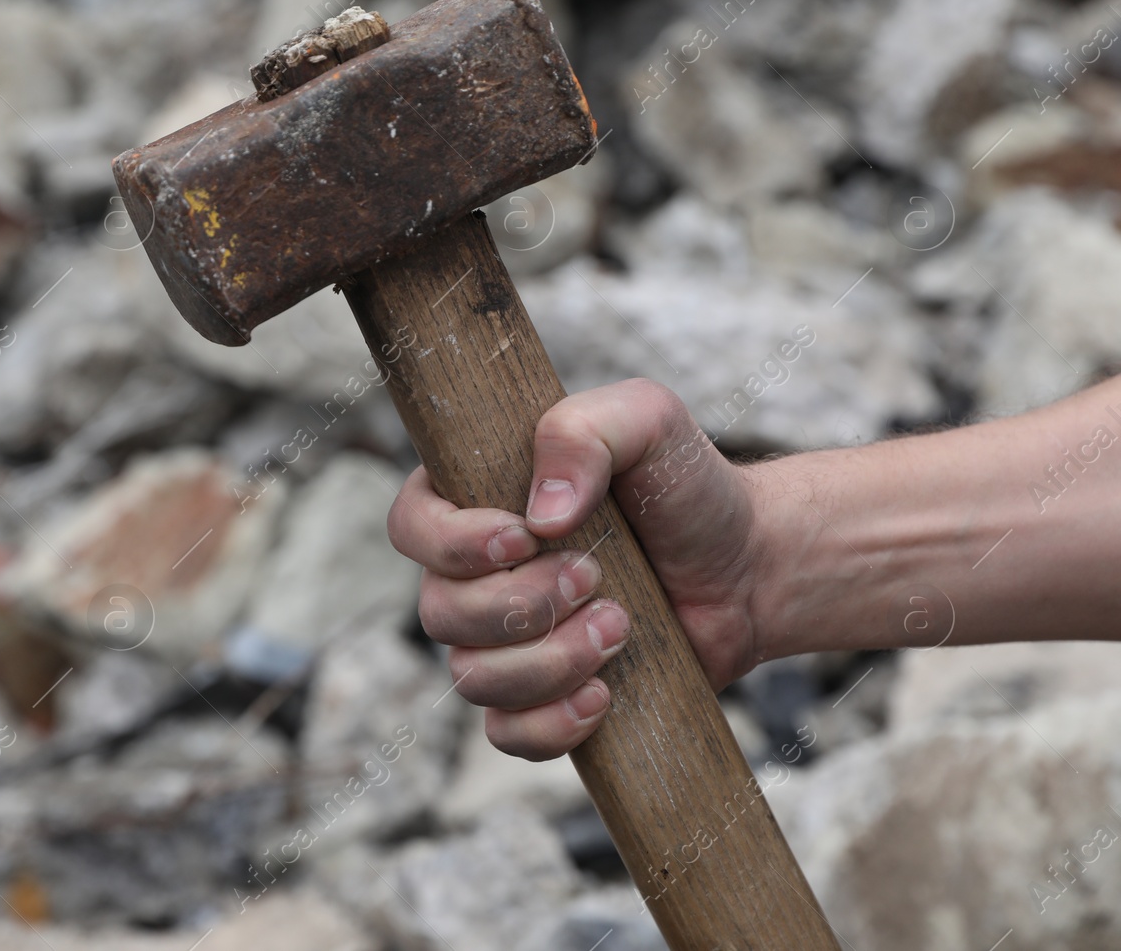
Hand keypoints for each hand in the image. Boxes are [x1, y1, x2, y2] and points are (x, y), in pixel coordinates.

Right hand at [387, 379, 773, 759]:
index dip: (450, 544)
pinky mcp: (541, 699)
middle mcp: (474, 576)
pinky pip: (507, 735)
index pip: (411, 526)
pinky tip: (604, 694)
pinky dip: (551, 724)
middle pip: (440, 613)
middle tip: (595, 576)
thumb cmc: (682, 486)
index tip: (524, 535)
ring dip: (549, 659)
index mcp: (476, 502)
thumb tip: (541, 514)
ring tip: (620, 626)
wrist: (745, 566)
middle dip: (522, 603)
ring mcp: (503, 644)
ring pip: (472, 678)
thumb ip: (583, 431)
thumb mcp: (645, 422)